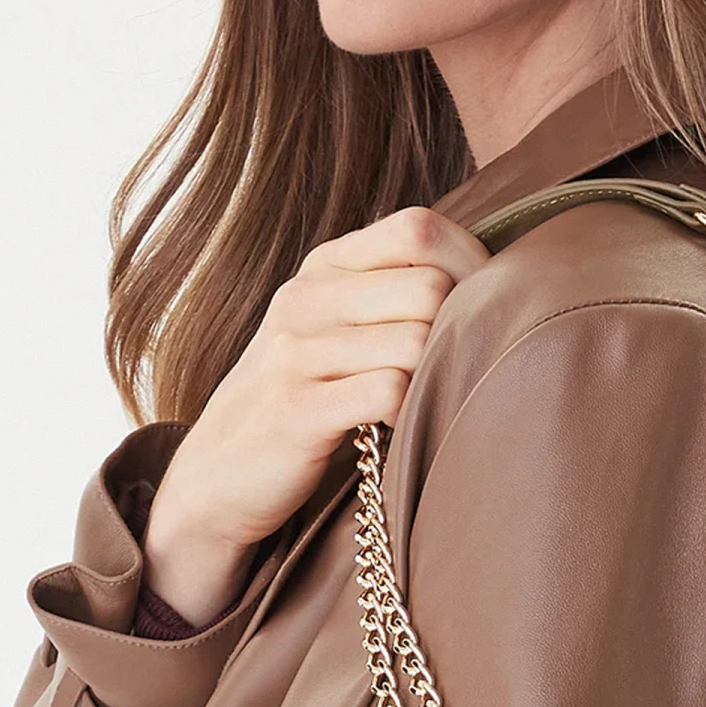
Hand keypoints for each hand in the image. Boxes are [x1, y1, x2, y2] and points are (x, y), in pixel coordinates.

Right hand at [141, 204, 489, 624]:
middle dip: (462, 332)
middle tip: (459, 372)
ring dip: (437, 378)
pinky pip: (389, 393)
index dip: (470, 264)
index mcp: (325, 267)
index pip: (417, 229)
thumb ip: (389, 295)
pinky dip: (411, 414)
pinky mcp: (297, 409)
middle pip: (429, 287)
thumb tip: (488, 278)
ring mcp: (297, 352)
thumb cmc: (300, 402)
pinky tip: (401, 429)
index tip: (486, 310)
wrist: (218, 477)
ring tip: (426, 401)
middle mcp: (307, 297)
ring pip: (416, 342)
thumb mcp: (333, 330)